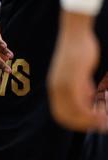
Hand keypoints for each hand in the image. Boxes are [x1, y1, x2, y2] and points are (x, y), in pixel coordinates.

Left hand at [49, 12, 106, 131]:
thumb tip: (88, 96)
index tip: (92, 124)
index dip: (77, 122)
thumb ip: (82, 86)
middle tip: (102, 124)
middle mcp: (56, 90)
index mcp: (56, 89)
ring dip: (92, 119)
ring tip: (106, 119)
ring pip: (75, 113)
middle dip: (85, 124)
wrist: (76, 35)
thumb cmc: (79, 51)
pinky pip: (81, 104)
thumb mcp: (79, 73)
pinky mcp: (72, 81)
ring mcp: (62, 86)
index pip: (62, 115)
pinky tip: (105, 108)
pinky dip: (93, 111)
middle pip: (66, 118)